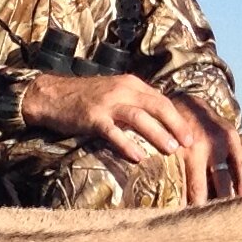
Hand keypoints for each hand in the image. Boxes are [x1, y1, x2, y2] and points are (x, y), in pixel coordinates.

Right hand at [19, 73, 241, 204]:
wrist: (51, 95)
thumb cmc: (84, 99)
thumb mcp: (114, 95)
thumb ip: (135, 105)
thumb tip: (159, 124)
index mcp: (131, 84)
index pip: (162, 100)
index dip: (178, 118)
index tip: (191, 134)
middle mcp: (122, 90)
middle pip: (157, 106)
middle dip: (176, 125)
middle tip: (190, 143)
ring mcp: (107, 103)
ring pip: (139, 117)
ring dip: (158, 134)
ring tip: (172, 150)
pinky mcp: (92, 117)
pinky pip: (113, 132)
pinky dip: (127, 144)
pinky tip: (138, 157)